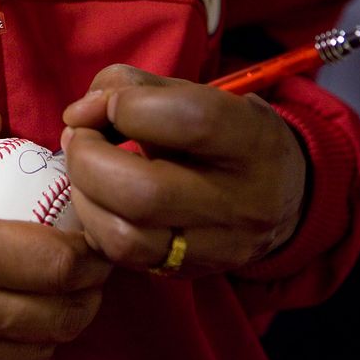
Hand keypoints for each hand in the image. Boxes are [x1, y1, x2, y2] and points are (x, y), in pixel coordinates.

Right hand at [0, 110, 109, 359]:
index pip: (55, 262)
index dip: (92, 253)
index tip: (94, 232)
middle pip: (59, 318)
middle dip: (90, 294)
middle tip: (87, 264)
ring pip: (32, 355)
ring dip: (58, 327)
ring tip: (52, 294)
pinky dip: (14, 349)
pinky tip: (1, 319)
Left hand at [61, 65, 307, 276]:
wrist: (280, 196)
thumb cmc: (222, 133)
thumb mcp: (194, 94)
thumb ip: (134, 87)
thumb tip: (80, 113)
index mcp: (253, 141)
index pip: (189, 120)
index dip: (126, 107)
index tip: (100, 106)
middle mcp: (244, 202)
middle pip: (146, 192)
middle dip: (88, 159)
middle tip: (79, 139)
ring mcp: (218, 248)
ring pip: (126, 238)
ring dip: (84, 198)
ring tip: (85, 171)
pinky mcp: (189, 272)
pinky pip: (122, 259)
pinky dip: (95, 225)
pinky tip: (99, 201)